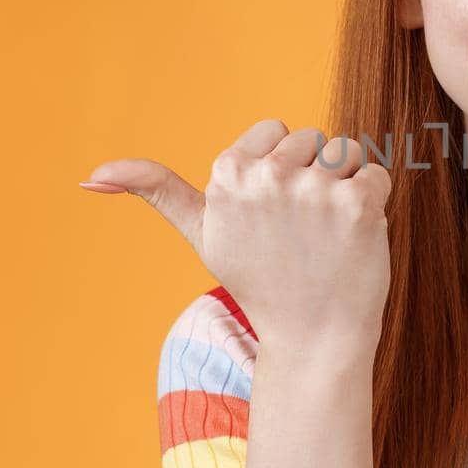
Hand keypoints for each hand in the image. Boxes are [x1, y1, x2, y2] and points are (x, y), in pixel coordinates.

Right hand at [81, 119, 392, 366]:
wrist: (313, 337)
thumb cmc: (260, 281)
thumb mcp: (202, 234)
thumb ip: (156, 191)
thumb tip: (90, 175)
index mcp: (226, 173)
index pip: (275, 130)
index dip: (281, 170)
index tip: (272, 214)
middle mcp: (266, 175)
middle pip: (312, 138)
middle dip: (313, 175)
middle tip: (301, 230)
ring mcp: (312, 188)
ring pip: (347, 152)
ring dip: (345, 188)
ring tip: (326, 233)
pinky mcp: (357, 202)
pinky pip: (377, 174)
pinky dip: (374, 203)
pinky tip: (353, 239)